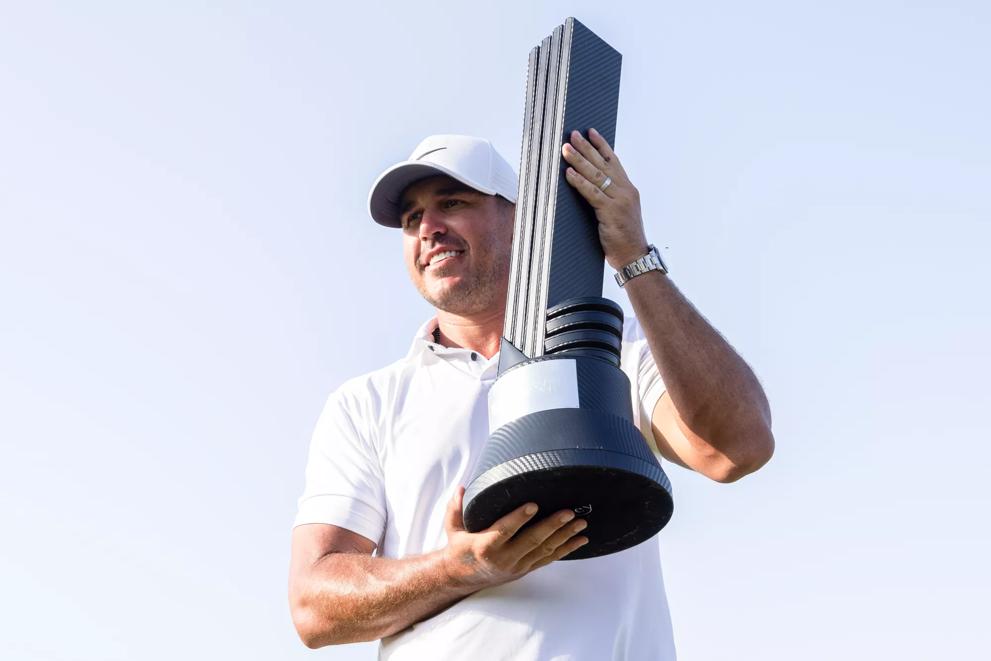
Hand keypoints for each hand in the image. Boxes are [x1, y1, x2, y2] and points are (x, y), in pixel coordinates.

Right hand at [441, 487, 588, 589]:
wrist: (462, 578)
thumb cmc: (459, 548)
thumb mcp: (452, 528)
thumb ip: (455, 508)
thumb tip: (462, 487)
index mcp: (485, 546)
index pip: (504, 531)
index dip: (519, 518)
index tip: (533, 505)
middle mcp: (504, 558)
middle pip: (531, 540)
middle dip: (552, 526)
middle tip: (568, 512)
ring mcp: (517, 565)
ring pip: (544, 550)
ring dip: (564, 536)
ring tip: (580, 523)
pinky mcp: (526, 569)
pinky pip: (549, 559)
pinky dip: (566, 549)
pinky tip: (580, 540)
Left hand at [562, 128, 648, 269]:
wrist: (635, 256)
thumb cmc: (625, 238)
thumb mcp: (620, 212)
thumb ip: (610, 198)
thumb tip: (592, 186)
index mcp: (628, 189)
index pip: (613, 161)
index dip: (601, 145)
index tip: (591, 132)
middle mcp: (625, 191)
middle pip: (603, 164)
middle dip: (586, 147)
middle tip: (572, 135)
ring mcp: (619, 201)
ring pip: (596, 175)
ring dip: (579, 160)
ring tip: (566, 149)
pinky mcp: (611, 212)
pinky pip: (592, 193)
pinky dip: (579, 182)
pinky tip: (569, 173)